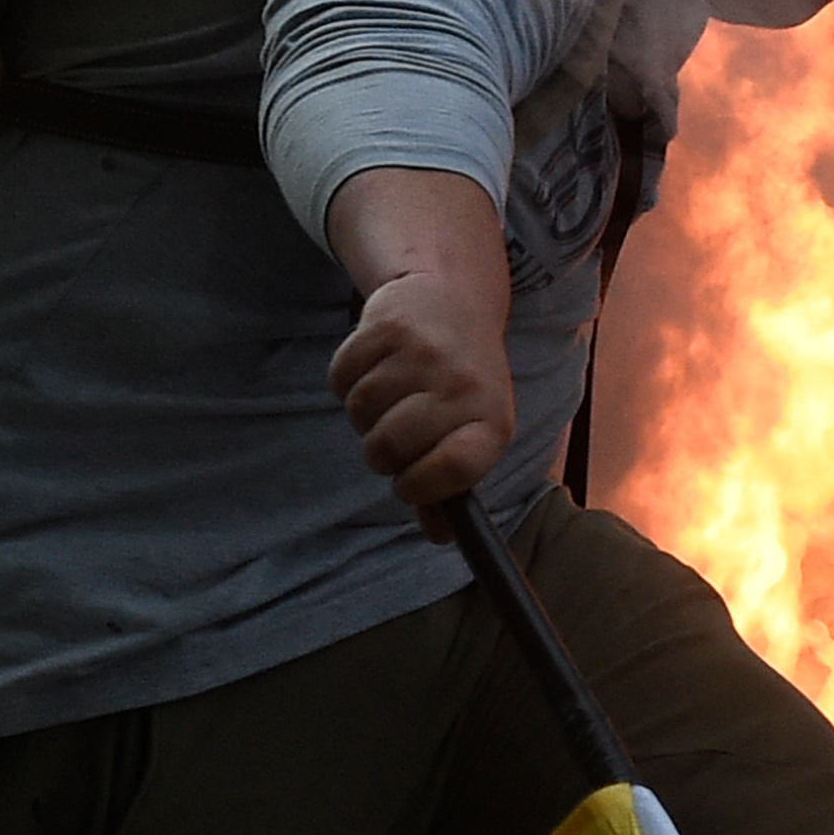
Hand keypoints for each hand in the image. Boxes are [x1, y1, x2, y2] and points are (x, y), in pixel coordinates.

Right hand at [324, 164, 514, 518]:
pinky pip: (341, 378)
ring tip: (390, 395)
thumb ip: (451, 487)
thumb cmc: (463, 381)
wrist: (453, 298)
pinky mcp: (387, 326)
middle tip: (395, 432)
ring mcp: (424, 353)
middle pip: (387, 450)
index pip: (451, 472)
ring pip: (360, 414)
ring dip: (364, 414)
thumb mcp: (473, 432)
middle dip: (381, 453)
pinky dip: (346, 381)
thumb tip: (438, 536)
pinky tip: (374, 367)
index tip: (409, 484)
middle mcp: (462, 386)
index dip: (419, 488)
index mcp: (492, 422)